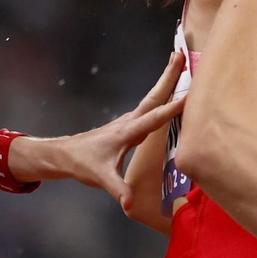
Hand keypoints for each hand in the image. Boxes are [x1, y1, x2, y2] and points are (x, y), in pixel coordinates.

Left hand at [7, 52, 188, 207]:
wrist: (65, 155)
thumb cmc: (83, 164)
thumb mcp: (101, 178)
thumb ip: (118, 190)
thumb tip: (129, 204)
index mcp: (127, 132)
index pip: (153, 118)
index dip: (172, 108)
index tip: (191, 95)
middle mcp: (129, 122)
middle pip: (153, 96)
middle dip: (168, 76)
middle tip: (180, 54)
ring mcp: (128, 121)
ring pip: (152, 99)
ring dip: (166, 81)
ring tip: (179, 64)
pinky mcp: (128, 125)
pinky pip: (149, 107)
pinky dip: (160, 96)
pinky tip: (168, 95)